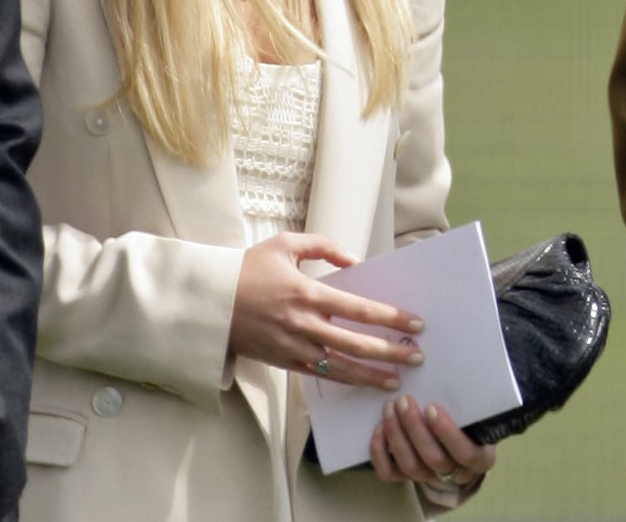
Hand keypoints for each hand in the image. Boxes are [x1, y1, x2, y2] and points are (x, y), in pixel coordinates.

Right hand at [229, 232, 425, 388]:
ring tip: (396, 379)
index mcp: (307, 293)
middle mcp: (304, 324)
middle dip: (390, 350)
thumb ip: (322, 245)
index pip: (359, 309)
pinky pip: (320, 374)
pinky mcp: (283, 362)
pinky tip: (363, 381)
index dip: (390, 317)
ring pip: (340, 366)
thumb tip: (353, 260)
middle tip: (417, 355)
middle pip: (356, 343)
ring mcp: (293, 347)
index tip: (414, 323)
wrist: (208, 303)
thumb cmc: (247, 270)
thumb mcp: (284, 244)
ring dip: (371, 374)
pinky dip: (344, 379)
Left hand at [371, 397, 496, 488]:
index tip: (431, 407)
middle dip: (415, 428)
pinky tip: (379, 428)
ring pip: (410, 466)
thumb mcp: (477, 411)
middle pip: (433, 459)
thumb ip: (469, 402)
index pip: (465, 452)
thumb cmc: (470, 417)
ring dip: (396, 435)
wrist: (457, 440)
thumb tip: (454, 370)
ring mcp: (429, 477)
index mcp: (480, 458)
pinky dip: (380, 452)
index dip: (447, 432)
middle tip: (403, 400)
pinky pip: (389, 473)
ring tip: (390, 407)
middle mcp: (455, 474)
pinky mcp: (406, 478)